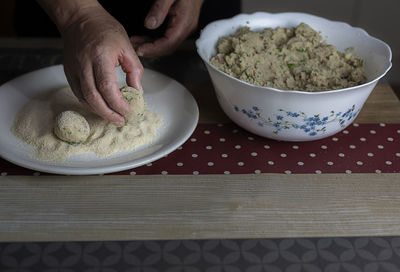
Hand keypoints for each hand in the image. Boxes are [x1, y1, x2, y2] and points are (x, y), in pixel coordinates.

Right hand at [59, 4, 142, 125]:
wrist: (80, 19)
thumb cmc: (104, 30)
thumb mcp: (127, 47)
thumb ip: (134, 70)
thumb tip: (137, 92)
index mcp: (100, 56)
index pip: (107, 86)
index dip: (117, 103)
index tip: (128, 111)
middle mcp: (84, 64)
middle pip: (93, 97)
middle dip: (108, 113)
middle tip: (120, 121)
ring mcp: (74, 69)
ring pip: (84, 98)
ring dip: (99, 111)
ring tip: (113, 117)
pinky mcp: (69, 72)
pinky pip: (78, 93)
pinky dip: (90, 104)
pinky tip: (101, 108)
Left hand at [130, 0, 203, 56]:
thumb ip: (159, 8)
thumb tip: (149, 25)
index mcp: (184, 22)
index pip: (169, 43)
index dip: (154, 49)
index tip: (140, 50)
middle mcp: (186, 29)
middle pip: (168, 47)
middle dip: (151, 51)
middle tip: (134, 48)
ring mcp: (185, 29)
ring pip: (168, 45)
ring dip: (152, 47)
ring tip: (136, 44)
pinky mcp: (181, 27)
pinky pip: (168, 39)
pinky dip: (156, 41)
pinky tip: (144, 39)